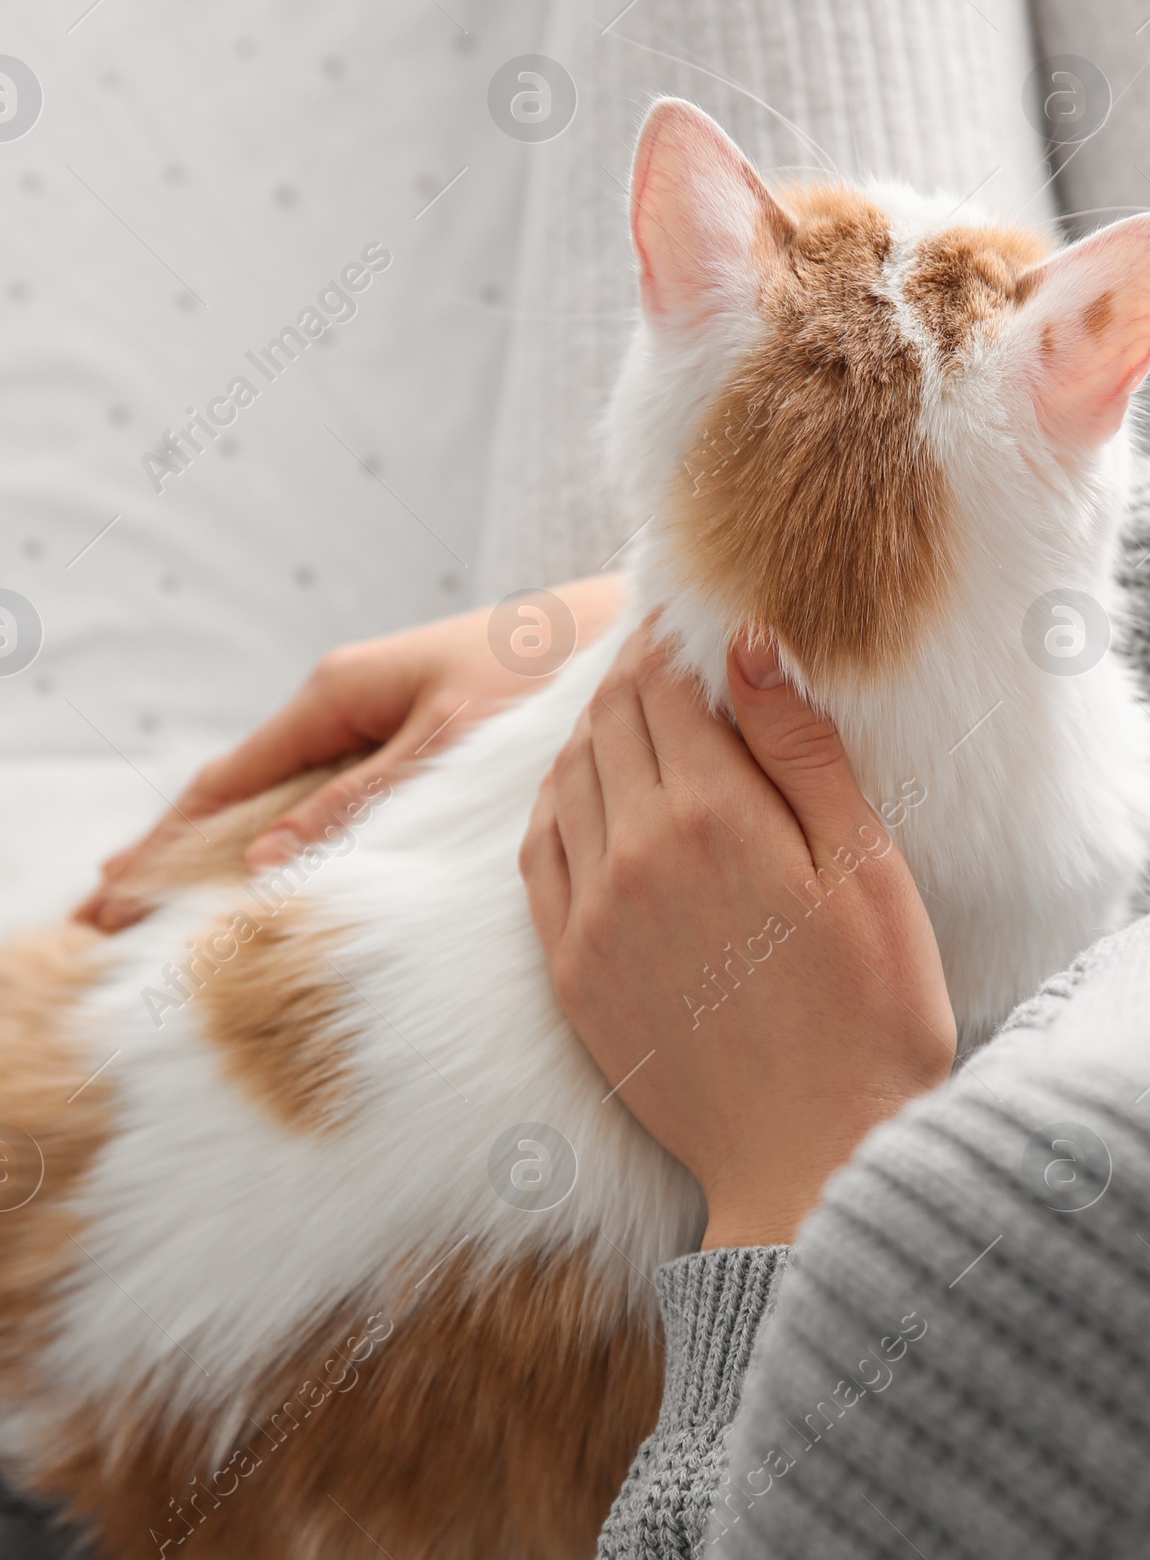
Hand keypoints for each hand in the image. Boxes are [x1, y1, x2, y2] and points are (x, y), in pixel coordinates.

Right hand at [77, 576, 623, 929]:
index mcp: (338, 693)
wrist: (631, 632)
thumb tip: (265, 861)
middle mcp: (349, 708)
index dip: (162, 845)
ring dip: (228, 859)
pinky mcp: (420, 747)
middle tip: (108, 928)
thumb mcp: (452, 740)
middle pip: (240, 797)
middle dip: (174, 858)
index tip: (108, 901)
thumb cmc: (549, 671)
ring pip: (286, 806)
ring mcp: (380, 728)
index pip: (225, 783)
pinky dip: (293, 847)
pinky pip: (337, 807)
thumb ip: (364, 799)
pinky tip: (277, 888)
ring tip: (170, 919)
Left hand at [522, 626, 955, 1249]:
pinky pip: (540, 853)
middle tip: (670, 650)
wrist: (814, 1160)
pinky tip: (592, 792)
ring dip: (596, 730)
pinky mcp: (569, 971)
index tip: (695, 615)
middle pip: (608, 720)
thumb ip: (801, 749)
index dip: (676, 638)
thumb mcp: (865, 868)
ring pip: (565, 778)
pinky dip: (560, 800)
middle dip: (637, 673)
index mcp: (710, 816)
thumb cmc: (872, 1014)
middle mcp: (629, 855)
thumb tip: (746, 641)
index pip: (664, 684)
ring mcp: (588, 917)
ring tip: (640, 711)